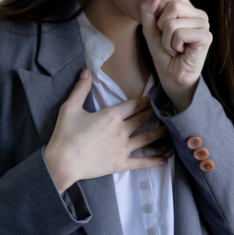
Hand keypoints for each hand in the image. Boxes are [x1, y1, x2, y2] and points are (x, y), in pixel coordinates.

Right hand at [44, 69, 168, 193]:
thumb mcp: (70, 108)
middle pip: (143, 118)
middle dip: (155, 112)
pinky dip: (154, 160)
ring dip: (161, 132)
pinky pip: (142, 162)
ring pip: (148, 138)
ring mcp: (123, 148)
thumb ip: (80, 89)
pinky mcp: (121, 163)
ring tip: (171, 129)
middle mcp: (121, 130)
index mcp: (111, 116)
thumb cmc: (65, 135)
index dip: (145, 100)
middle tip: (167, 109)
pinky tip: (165, 160)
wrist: (62, 162)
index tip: (154, 97)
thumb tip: (85, 71)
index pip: (134, 104)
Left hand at [139, 0, 212, 111]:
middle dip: (162, 26)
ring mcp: (204, 25)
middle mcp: (199, 14)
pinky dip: (173, 45)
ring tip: (174, 48)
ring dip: (166, 40)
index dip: (159, 12)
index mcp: (189, 9)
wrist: (173, 78)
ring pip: (173, 21)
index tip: (163, 30)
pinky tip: (181, 52)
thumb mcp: (151, 29)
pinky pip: (179, 33)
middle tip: (169, 40)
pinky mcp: (206, 37)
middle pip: (172, 5)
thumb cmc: (164, 54)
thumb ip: (149, 10)